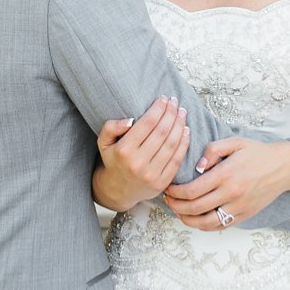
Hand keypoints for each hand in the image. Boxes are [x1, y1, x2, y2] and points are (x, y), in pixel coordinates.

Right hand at [96, 96, 188, 210]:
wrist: (117, 190)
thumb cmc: (114, 160)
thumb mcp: (103, 143)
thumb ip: (110, 127)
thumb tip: (130, 120)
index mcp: (124, 151)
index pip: (148, 123)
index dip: (158, 109)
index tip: (164, 99)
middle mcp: (138, 163)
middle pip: (162, 132)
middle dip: (171, 114)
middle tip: (175, 103)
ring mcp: (151, 175)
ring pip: (171, 144)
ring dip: (180, 125)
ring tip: (182, 113)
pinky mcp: (162, 183)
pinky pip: (177, 159)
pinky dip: (184, 143)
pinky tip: (186, 130)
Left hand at [164, 137, 289, 230]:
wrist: (284, 167)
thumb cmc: (258, 153)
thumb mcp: (235, 142)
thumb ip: (212, 150)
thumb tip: (197, 167)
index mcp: (226, 174)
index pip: (191, 190)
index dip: (174, 192)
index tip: (168, 188)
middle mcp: (231, 193)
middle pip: (194, 208)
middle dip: (175, 206)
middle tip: (167, 201)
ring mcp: (238, 207)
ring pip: (205, 223)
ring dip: (187, 220)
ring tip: (178, 212)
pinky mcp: (244, 215)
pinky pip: (220, 226)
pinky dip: (204, 226)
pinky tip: (196, 219)